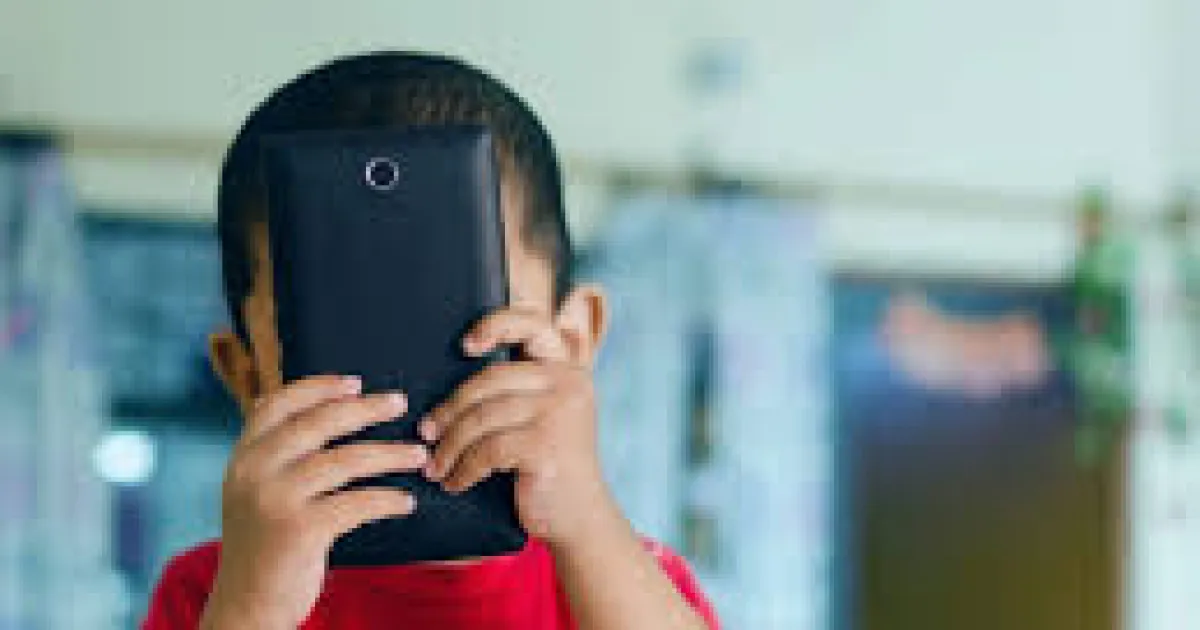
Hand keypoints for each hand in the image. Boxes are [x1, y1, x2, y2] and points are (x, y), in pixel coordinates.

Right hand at [201, 375, 426, 629]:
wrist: (246, 607)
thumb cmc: (264, 546)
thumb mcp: (254, 493)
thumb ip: (277, 456)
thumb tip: (326, 411)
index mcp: (243, 457)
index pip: (277, 405)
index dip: (318, 388)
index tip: (355, 382)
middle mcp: (254, 472)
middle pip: (318, 423)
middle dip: (365, 409)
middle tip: (400, 403)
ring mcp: (275, 500)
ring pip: (345, 460)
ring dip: (390, 454)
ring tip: (419, 454)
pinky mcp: (300, 530)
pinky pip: (357, 503)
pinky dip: (387, 500)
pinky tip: (407, 502)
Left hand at [419, 307, 618, 548]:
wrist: (580, 518)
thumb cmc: (551, 466)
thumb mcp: (545, 417)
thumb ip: (520, 390)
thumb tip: (452, 383)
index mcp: (567, 369)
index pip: (534, 325)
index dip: (497, 324)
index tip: (465, 345)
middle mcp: (567, 384)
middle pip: (490, 379)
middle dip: (451, 409)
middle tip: (426, 432)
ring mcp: (559, 413)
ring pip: (483, 417)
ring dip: (450, 445)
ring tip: (435, 465)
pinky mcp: (545, 446)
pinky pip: (487, 450)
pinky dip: (464, 469)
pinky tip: (454, 482)